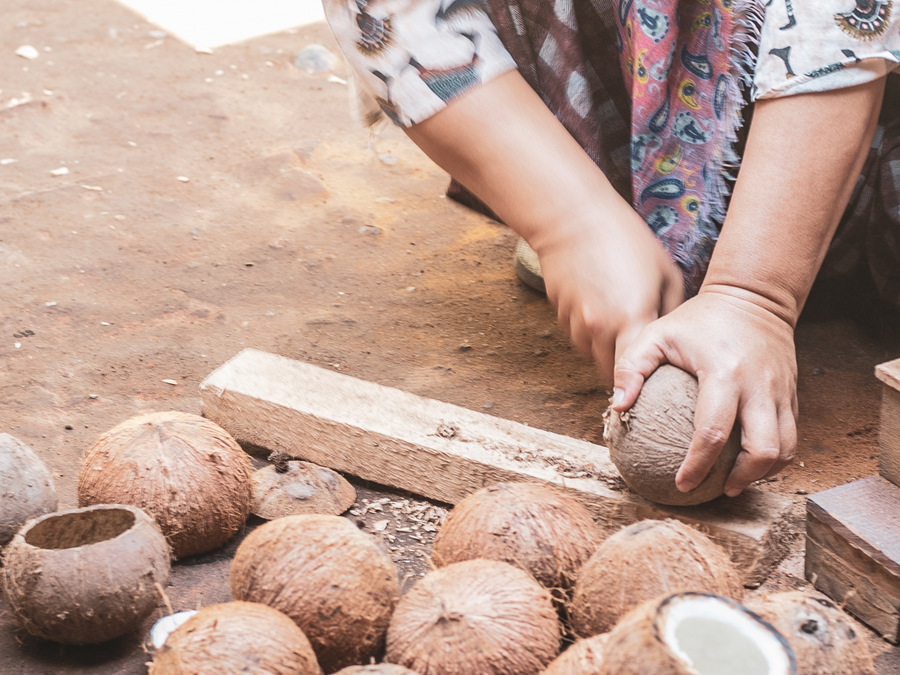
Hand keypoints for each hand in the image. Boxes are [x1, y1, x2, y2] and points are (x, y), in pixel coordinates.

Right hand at [532, 205, 683, 382]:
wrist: (573, 219)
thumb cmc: (626, 240)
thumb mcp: (666, 273)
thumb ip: (672, 313)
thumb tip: (675, 340)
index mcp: (632, 319)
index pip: (639, 373)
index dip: (648, 384)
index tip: (657, 390)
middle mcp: (600, 329)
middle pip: (613, 374)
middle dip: (628, 374)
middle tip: (645, 369)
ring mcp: (576, 324)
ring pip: (594, 357)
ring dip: (608, 353)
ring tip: (622, 332)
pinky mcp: (561, 316)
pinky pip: (580, 337)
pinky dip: (592, 335)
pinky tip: (602, 311)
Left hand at [612, 289, 798, 495]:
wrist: (753, 297)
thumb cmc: (698, 320)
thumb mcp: (656, 334)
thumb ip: (631, 368)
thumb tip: (617, 408)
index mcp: (724, 373)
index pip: (712, 431)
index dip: (698, 465)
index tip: (682, 484)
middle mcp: (759, 385)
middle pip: (763, 449)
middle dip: (742, 478)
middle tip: (717, 489)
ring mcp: (781, 391)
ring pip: (785, 448)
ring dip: (763, 473)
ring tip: (735, 482)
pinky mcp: (792, 394)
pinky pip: (790, 435)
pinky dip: (774, 456)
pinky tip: (749, 462)